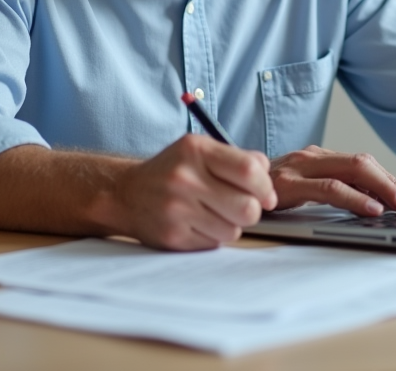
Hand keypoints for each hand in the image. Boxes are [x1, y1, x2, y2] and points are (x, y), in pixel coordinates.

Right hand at [120, 134, 276, 250]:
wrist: (126, 194)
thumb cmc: (173, 171)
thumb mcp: (201, 151)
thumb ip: (238, 159)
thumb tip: (268, 182)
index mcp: (196, 150)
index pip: (250, 170)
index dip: (265, 186)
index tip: (265, 195)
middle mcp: (184, 178)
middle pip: (247, 207)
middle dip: (253, 211)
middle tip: (242, 207)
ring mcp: (176, 209)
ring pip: (233, 230)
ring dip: (231, 225)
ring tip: (215, 214)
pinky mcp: (172, 236)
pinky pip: (214, 243)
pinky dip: (213, 236)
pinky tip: (198, 224)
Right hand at [269, 145, 395, 214]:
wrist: (217, 187)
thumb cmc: (258, 195)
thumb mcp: (296, 190)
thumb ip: (323, 190)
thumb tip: (366, 205)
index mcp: (315, 157)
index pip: (360, 163)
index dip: (387, 179)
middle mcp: (310, 157)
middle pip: (361, 163)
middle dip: (391, 183)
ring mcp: (299, 168)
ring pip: (352, 171)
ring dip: (381, 189)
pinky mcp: (288, 184)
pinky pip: (330, 188)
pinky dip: (355, 198)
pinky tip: (371, 209)